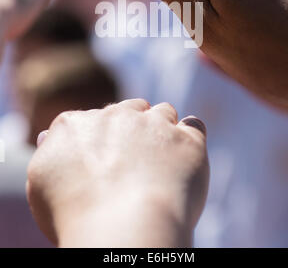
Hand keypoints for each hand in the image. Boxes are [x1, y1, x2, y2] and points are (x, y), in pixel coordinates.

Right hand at [27, 99, 208, 247]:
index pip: (92, 119)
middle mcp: (115, 114)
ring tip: (161, 160)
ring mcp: (154, 124)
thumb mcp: (41, 182)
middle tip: (133, 161)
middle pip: (129, 110)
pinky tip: (185, 154)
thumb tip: (49, 135)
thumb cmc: (73, 214)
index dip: (101, 137)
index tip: (105, 159)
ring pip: (162, 111)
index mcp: (76, 123)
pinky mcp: (187, 139)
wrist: (121, 228)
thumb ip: (50, 151)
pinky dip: (190, 136)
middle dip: (132, 128)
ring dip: (162, 128)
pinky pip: (194, 125)